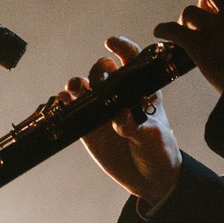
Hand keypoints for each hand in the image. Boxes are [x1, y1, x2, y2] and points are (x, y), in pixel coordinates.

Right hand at [63, 36, 181, 205]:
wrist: (149, 179)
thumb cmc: (159, 152)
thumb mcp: (153, 138)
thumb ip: (136, 126)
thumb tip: (120, 116)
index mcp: (141, 90)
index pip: (131, 60)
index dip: (121, 47)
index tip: (111, 43)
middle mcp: (119, 95)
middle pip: (103, 70)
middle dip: (99, 71)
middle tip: (101, 83)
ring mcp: (101, 109)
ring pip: (84, 85)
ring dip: (78, 82)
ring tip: (76, 88)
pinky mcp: (88, 126)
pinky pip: (72, 107)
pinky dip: (65, 101)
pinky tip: (64, 101)